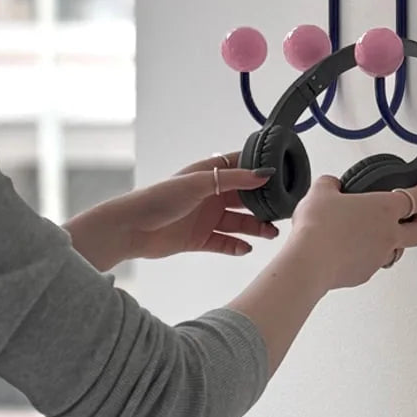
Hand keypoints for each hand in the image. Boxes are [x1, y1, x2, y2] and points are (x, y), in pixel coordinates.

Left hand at [64, 152, 278, 271]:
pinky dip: (236, 246)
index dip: (260, 170)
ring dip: (255, 227)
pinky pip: (224, 242)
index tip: (284, 175)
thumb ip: (233, 179)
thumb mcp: (200, 183)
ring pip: (238, 222)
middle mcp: (210, 195)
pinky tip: (248, 249)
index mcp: (209, 174)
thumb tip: (264, 174)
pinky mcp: (200, 239)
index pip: (241, 167)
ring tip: (271, 233)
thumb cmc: (163, 198)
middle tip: (284, 211)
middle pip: (244, 198)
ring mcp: (206, 217)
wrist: (132, 228)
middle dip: (263, 204)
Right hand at [288, 175, 416, 291]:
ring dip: (395, 241)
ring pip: (398, 250)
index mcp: (384, 209)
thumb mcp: (321, 191)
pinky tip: (353, 249)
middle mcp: (388, 234)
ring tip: (379, 233)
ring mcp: (378, 257)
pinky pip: (375, 263)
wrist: (308, 263)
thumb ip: (331, 184)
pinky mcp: (364, 274)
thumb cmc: (319, 227)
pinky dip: (370, 255)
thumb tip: (332, 186)